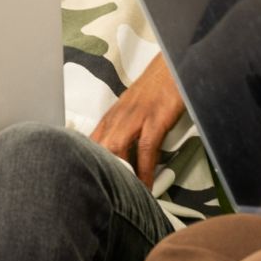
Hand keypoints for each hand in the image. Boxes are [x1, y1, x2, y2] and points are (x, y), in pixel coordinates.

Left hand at [90, 55, 185, 186]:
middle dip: (98, 173)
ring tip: (125, 196)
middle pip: (98, 148)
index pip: (90, 144)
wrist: (174, 63)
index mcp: (112, 116)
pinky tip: (147, 185)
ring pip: (116, 149)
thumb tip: (127, 158)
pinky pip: (146, 149)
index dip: (85, 165)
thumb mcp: (134, 108)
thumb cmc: (156, 86)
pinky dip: (145, 171)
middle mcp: (119, 116)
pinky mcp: (155, 118)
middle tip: (102, 195)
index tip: (86, 183)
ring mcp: (136, 116)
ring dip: (119, 174)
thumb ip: (126, 131)